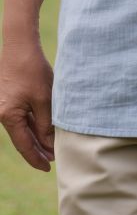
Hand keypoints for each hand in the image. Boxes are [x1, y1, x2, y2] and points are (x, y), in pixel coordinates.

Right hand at [0, 40, 54, 171]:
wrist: (19, 46)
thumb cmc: (32, 70)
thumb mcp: (43, 98)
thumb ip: (46, 123)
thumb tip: (50, 144)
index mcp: (8, 117)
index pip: (24, 145)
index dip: (36, 158)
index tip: (48, 167)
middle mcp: (2, 115)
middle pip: (22, 138)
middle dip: (37, 150)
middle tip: (53, 160)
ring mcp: (4, 107)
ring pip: (22, 128)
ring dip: (35, 138)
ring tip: (50, 148)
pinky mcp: (9, 99)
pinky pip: (20, 117)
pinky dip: (32, 125)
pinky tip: (42, 131)